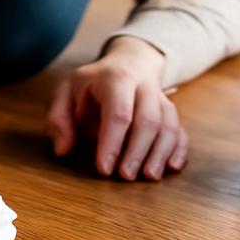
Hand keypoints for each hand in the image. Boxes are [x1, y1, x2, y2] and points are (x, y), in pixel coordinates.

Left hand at [45, 36, 189, 179]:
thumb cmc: (93, 84)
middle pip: (148, 119)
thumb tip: (62, 150)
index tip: (104, 169)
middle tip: (125, 177)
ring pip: (169, 125)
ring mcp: (161, 98)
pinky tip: (172, 168)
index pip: (118, 112)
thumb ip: (59, 119)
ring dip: (160, 153)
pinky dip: (179, 150)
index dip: (112, 142)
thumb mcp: (67, 91)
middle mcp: (143, 86)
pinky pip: (180, 130)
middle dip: (138, 151)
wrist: (128, 63)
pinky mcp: (171, 112)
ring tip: (149, 177)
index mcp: (114, 79)